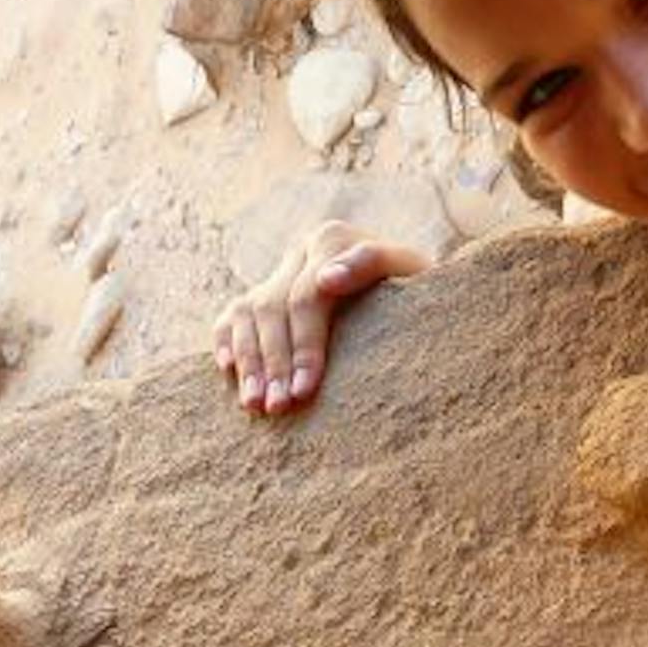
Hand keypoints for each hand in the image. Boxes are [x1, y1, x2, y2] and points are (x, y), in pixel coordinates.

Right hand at [212, 222, 430, 414]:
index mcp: (333, 240)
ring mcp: (279, 272)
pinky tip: (228, 372)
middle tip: (281, 406)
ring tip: (256, 405)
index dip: (304, 345)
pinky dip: (227, 341)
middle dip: (275, 361)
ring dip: (249, 361)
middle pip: (274, 307)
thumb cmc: (420, 293)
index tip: (305, 389)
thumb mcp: (413, 274)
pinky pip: (232, 315)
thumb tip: (326, 278)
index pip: (309, 295)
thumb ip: (375, 265)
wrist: (413, 289)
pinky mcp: (264, 293)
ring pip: (247, 312)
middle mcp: (300, 252)